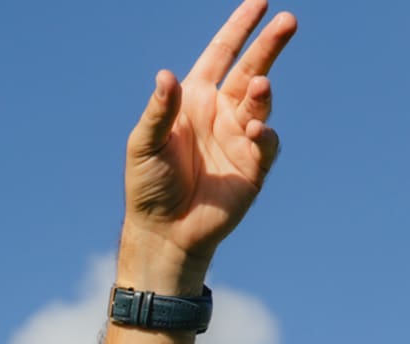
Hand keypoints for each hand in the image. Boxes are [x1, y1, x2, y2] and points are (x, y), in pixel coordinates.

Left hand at [122, 1, 296, 290]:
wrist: (163, 233)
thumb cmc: (148, 187)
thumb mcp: (143, 145)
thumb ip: (158, 111)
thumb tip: (165, 76)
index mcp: (196, 99)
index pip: (222, 54)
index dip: (240, 28)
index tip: (259, 2)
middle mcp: (222, 112)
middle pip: (252, 68)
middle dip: (269, 45)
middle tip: (287, 21)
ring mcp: (240, 137)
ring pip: (261, 102)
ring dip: (264, 91)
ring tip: (262, 85)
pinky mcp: (253, 166)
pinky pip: (267, 142)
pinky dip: (265, 133)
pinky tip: (254, 130)